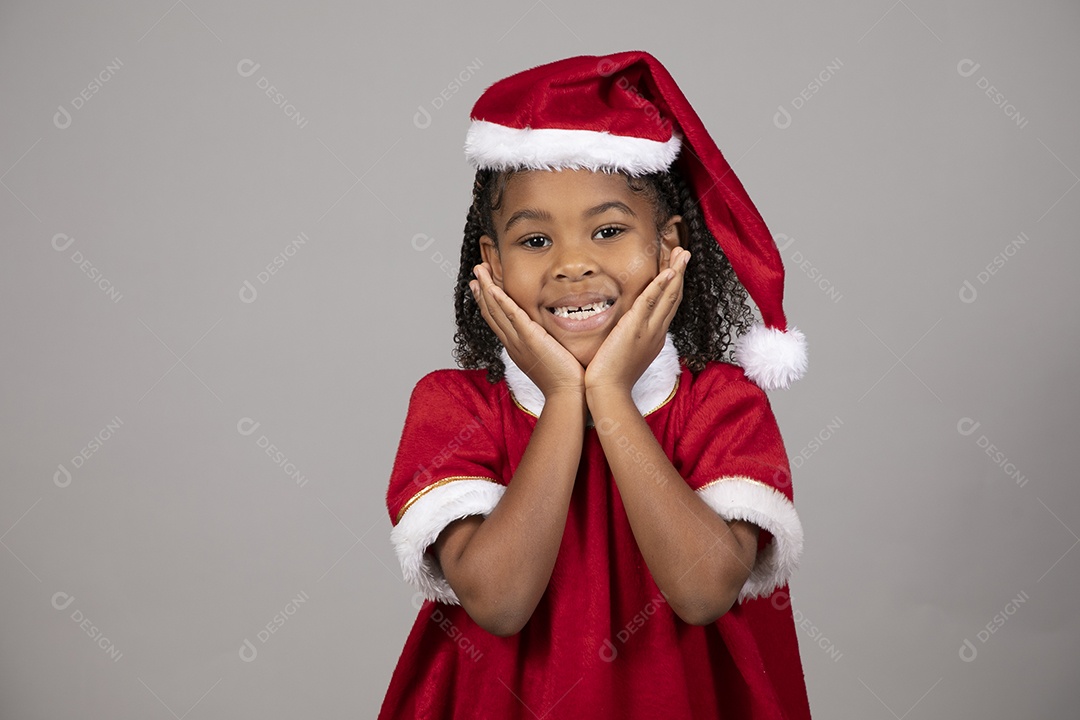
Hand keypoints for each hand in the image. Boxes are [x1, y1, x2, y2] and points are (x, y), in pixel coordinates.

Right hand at [470, 263, 585, 399]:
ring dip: (486, 289)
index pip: (499, 321)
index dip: (489, 303)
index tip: (483, 288)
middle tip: (475, 273)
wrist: (567, 395)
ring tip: (479, 271)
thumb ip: (547, 343)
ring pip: (497, 311)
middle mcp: (513, 343)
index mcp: (517, 348)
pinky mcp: (530, 338)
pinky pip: (511, 316)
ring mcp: (519, 341)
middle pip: (492, 313)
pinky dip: (500, 301)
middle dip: (482, 291)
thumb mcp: (550, 357)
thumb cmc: (565, 380)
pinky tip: (492, 287)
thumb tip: (553, 335)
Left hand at [584, 247, 689, 398]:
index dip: (673, 286)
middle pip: (673, 297)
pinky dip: (661, 285)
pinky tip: (669, 271)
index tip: (675, 269)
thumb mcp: (626, 354)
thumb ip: (629, 340)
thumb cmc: (611, 378)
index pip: (667, 307)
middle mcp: (656, 332)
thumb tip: (625, 332)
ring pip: (668, 296)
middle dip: (680, 273)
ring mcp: (649, 330)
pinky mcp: (635, 328)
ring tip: (683, 252)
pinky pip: (651, 302)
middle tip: (685, 252)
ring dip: (676, 272)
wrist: (609, 392)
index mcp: (654, 337)